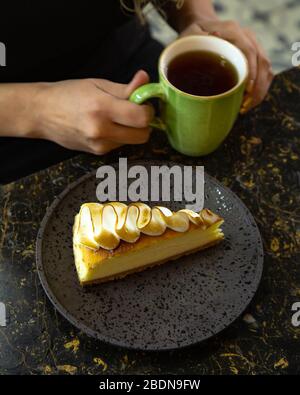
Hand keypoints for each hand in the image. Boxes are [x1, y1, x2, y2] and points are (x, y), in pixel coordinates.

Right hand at [32, 71, 153, 153]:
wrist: (43, 113)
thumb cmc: (69, 94)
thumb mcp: (97, 84)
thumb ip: (124, 88)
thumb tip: (145, 80)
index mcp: (102, 108)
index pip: (141, 117)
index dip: (147, 110)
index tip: (142, 103)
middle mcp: (102, 130)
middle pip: (143, 135)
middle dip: (143, 124)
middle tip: (133, 112)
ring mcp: (100, 145)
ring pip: (132, 141)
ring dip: (131, 130)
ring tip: (115, 118)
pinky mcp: (97, 153)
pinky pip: (120, 145)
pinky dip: (119, 136)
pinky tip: (105, 126)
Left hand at [180, 20, 273, 111]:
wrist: (202, 29)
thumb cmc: (193, 37)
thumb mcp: (188, 39)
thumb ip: (193, 47)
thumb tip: (199, 59)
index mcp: (232, 31)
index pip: (249, 51)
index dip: (251, 71)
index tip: (247, 89)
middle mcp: (247, 37)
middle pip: (262, 62)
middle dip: (257, 87)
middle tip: (245, 105)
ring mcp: (254, 47)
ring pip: (266, 70)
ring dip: (259, 91)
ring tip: (245, 107)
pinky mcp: (256, 59)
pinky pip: (265, 75)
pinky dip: (259, 91)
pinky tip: (247, 103)